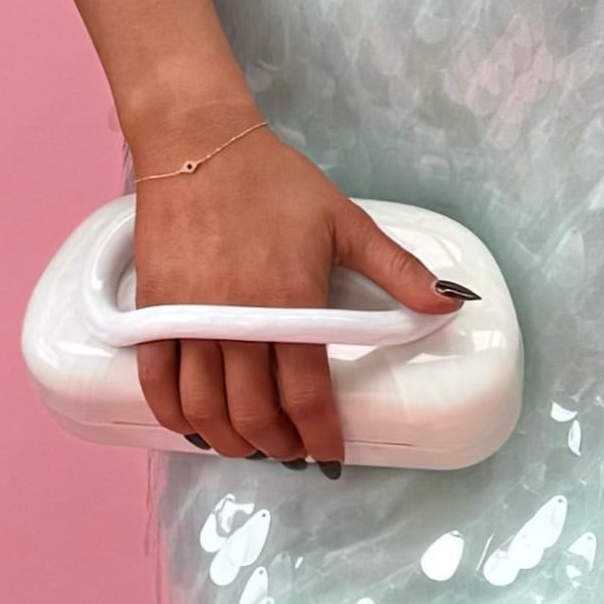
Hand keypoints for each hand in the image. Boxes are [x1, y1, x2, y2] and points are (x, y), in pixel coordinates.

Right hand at [130, 124, 461, 473]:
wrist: (201, 146)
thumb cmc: (274, 181)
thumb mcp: (346, 222)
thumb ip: (399, 269)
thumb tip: (448, 303)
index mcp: (290, 304)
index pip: (307, 397)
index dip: (321, 437)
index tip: (330, 457)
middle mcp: (239, 321)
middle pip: (255, 414)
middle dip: (278, 446)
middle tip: (291, 451)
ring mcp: (191, 319)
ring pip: (205, 408)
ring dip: (229, 440)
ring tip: (248, 445)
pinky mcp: (155, 310)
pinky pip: (158, 381)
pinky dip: (174, 414)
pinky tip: (193, 424)